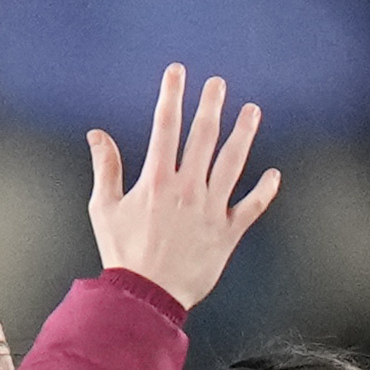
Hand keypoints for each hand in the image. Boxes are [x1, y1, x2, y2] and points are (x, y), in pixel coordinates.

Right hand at [87, 66, 281, 311]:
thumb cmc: (123, 254)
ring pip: (233, 162)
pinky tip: (273, 175)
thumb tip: (97, 134)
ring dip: (244, 133)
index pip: (165, 126)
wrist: (145, 296)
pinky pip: (252, 206)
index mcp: (157, 180)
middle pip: (204, 135)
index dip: (172, 95)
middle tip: (218, 84)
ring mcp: (212, 208)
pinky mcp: (227, 231)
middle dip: (211, 105)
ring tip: (252, 111)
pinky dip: (264, 191)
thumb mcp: (104, 209)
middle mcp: (188, 187)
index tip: (178, 72)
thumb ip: (105, 168)